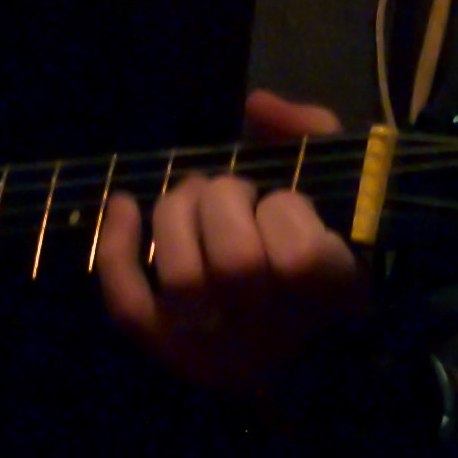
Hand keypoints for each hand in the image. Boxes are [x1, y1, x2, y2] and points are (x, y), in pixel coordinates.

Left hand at [95, 90, 364, 396]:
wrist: (306, 349)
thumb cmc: (326, 253)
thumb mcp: (341, 186)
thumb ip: (313, 135)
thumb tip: (257, 106)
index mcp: (333, 298)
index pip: (303, 257)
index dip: (286, 210)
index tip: (285, 200)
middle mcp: (275, 335)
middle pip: (236, 262)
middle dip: (224, 200)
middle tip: (229, 189)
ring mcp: (219, 349)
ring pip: (184, 276)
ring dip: (178, 216)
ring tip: (191, 198)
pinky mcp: (170, 351)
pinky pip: (130, 303)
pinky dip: (116, 248)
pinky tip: (123, 204)